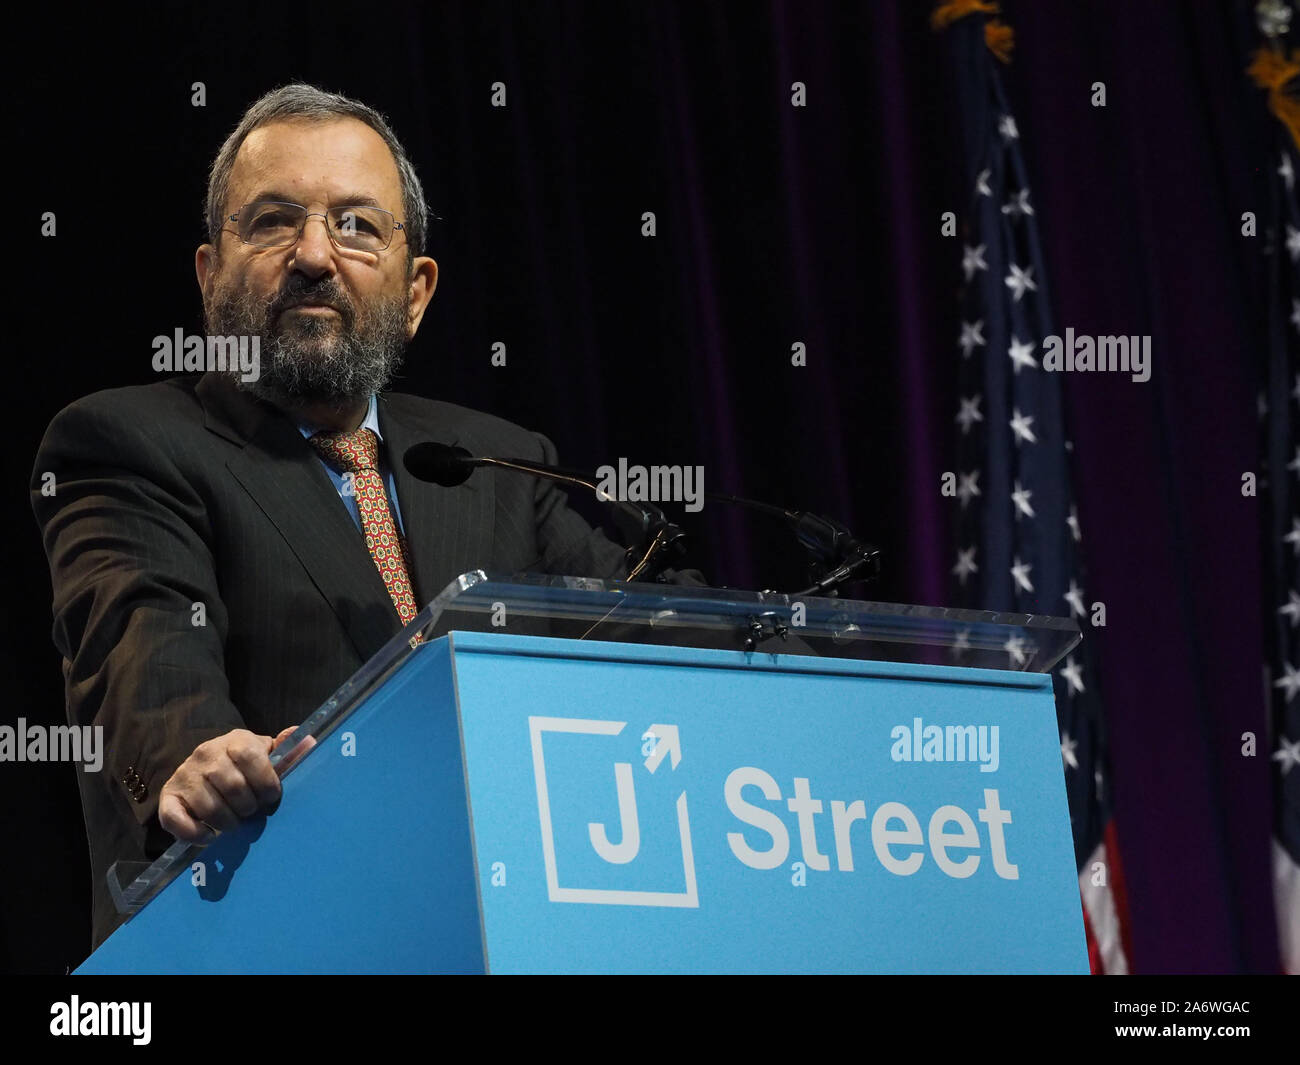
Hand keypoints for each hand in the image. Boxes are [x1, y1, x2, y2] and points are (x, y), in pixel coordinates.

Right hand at [158, 726, 298, 841]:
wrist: (205, 766)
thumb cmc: (245, 765)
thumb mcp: (266, 754)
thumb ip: (287, 751)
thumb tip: (309, 741)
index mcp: (235, 741)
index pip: (251, 757)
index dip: (266, 782)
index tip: (272, 796)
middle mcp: (206, 754)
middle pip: (232, 786)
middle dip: (249, 806)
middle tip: (252, 811)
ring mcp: (185, 775)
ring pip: (209, 807)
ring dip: (228, 822)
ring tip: (235, 821)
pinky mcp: (168, 797)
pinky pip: (176, 820)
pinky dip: (195, 834)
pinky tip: (211, 836)